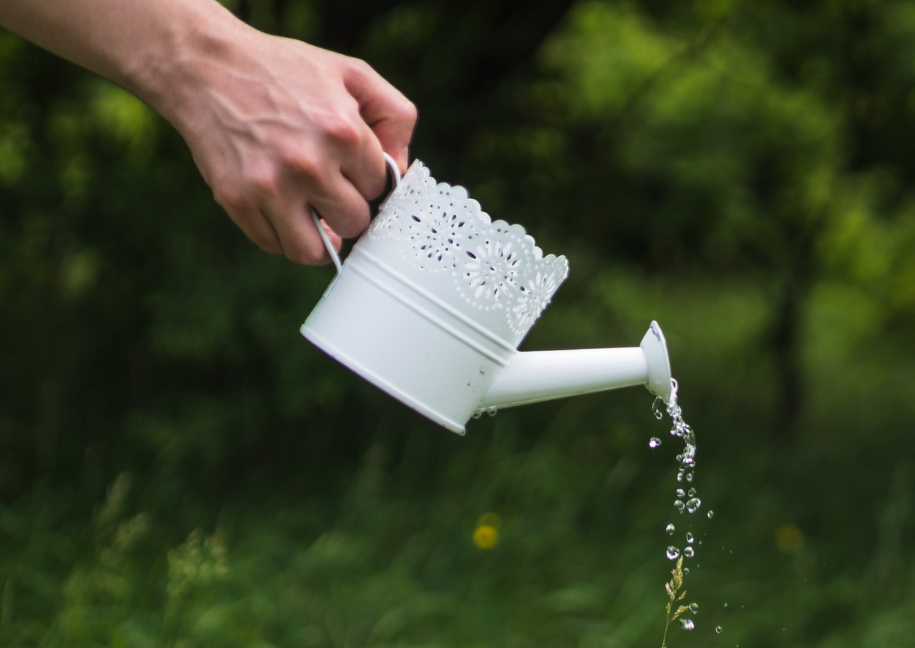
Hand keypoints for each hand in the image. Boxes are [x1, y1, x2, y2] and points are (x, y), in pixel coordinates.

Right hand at [160, 25, 416, 263]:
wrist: (207, 68)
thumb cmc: (285, 71)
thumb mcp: (352, 74)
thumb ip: (394, 116)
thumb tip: (401, 169)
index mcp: (344, 131)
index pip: (378, 188)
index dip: (364, 179)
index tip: (348, 167)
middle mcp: (309, 163)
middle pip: (353, 222)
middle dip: (346, 208)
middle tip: (330, 189)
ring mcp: (270, 186)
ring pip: (313, 251)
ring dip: (319, 239)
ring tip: (314, 219)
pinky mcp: (237, 201)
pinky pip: (273, 246)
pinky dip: (282, 236)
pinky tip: (281, 210)